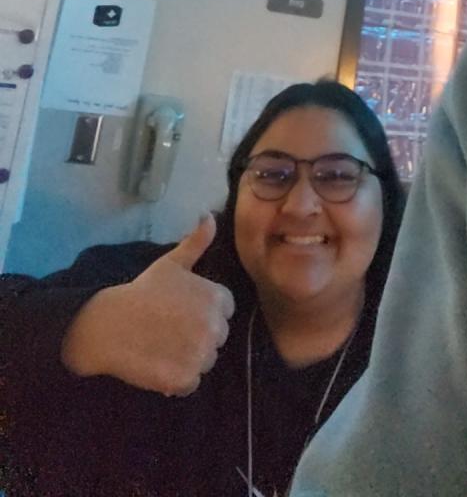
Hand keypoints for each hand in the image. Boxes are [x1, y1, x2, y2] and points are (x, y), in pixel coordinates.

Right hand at [61, 213, 235, 395]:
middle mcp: (214, 327)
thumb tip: (211, 216)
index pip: (225, 310)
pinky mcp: (185, 380)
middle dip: (199, 334)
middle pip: (218, 337)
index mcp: (216, 299)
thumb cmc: (143, 291)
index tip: (181, 310)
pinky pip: (191, 383)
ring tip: (163, 345)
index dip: (203, 310)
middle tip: (170, 328)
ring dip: (190, 358)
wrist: (110, 324)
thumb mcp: (172, 263)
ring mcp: (200, 355)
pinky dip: (178, 379)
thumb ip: (197, 241)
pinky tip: (159, 363)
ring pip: (206, 361)